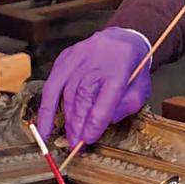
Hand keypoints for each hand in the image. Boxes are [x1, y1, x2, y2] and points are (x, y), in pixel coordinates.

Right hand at [36, 28, 152, 148]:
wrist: (121, 40)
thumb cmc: (131, 69)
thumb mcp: (141, 89)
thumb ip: (125, 107)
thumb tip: (104, 123)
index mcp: (119, 70)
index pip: (105, 99)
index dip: (95, 121)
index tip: (88, 139)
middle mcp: (96, 62)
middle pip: (83, 97)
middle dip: (78, 124)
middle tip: (76, 144)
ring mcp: (78, 58)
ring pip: (68, 92)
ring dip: (67, 119)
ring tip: (68, 138)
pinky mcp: (65, 59)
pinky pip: (52, 85)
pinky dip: (46, 108)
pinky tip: (43, 125)